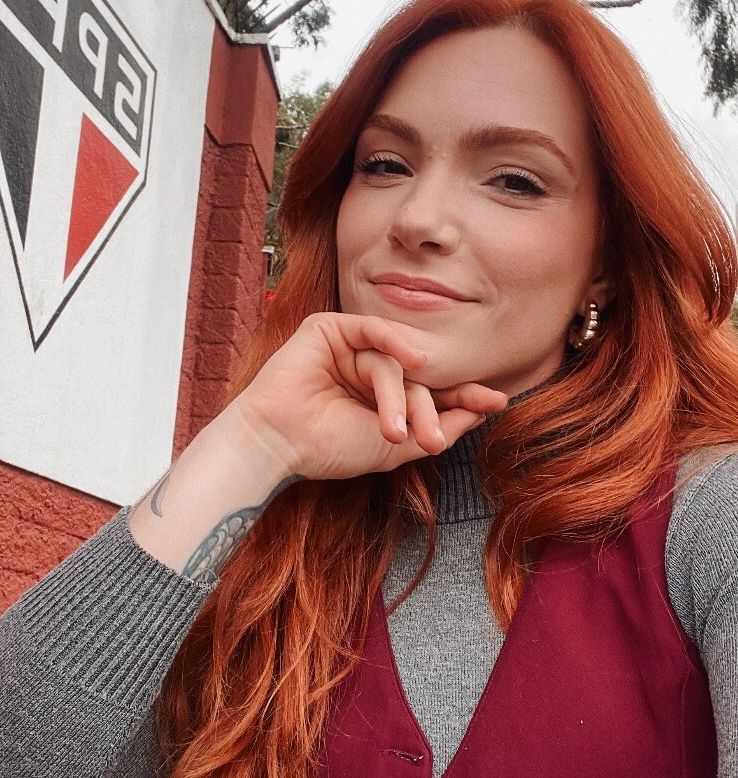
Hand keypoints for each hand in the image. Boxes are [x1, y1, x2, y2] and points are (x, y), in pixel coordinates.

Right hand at [227, 311, 507, 482]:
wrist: (279, 444)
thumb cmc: (329, 448)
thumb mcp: (397, 446)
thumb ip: (441, 427)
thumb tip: (484, 409)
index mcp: (382, 396)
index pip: (431, 391)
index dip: (463, 396)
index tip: (497, 402)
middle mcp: (367, 369)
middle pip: (416, 378)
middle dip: (429, 409)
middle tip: (429, 441)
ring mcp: (348, 347)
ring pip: (393, 363)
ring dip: (399, 398)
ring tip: (394, 432)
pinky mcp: (328, 329)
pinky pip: (373, 328)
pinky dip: (395, 341)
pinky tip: (415, 360)